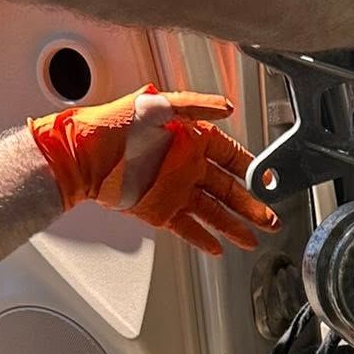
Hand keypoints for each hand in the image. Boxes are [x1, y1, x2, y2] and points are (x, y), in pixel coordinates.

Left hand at [28, 84, 279, 255]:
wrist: (83, 155)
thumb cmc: (115, 124)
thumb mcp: (159, 105)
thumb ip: (196, 105)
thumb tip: (228, 107)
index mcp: (191, 139)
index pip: (231, 157)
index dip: (252, 170)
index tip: (269, 182)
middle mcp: (186, 166)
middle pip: (228, 190)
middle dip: (251, 207)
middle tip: (270, 221)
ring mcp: (174, 191)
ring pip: (212, 212)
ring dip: (234, 226)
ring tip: (253, 239)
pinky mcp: (158, 211)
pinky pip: (187, 227)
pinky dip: (202, 238)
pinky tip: (219, 248)